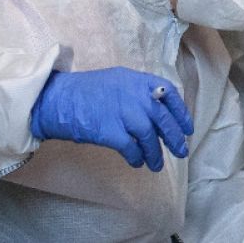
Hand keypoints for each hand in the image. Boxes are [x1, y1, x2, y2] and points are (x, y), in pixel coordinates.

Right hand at [28, 67, 192, 170]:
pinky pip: (131, 148)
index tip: (187, 128)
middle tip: (181, 151)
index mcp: (135, 79)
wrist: (56, 100)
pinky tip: (137, 162)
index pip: (168, 93)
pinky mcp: (109, 130)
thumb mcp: (116, 81)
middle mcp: (133, 94)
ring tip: (156, 164)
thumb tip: (157, 112)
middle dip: (174, 137)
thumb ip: (137, 92)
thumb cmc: (84, 92)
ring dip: (155, 153)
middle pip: (162, 118)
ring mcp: (122, 112)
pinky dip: (137, 157)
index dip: (180, 112)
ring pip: (149, 136)